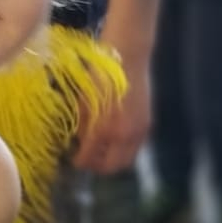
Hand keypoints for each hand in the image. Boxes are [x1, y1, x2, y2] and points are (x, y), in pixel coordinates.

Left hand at [72, 52, 148, 173]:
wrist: (128, 55)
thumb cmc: (99, 74)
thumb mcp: (83, 100)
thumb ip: (81, 125)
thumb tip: (80, 142)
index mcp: (104, 129)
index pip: (89, 159)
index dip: (79, 162)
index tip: (74, 159)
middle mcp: (124, 136)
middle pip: (113, 167)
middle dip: (99, 167)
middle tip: (88, 160)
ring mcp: (139, 131)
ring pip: (127, 159)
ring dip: (113, 160)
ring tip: (101, 151)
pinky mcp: (147, 124)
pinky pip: (135, 147)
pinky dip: (124, 149)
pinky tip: (114, 139)